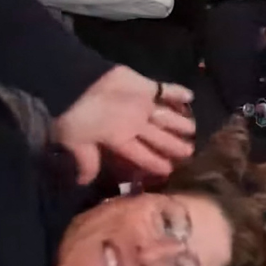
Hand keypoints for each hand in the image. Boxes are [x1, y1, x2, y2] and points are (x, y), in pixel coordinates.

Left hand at [53, 66, 195, 184]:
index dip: (156, 163)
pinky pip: (166, 90)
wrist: (75, 82)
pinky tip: (190, 96)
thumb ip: (85, 161)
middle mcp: (138, 125)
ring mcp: (145, 105)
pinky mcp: (145, 86)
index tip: (169, 170)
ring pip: (168, 118)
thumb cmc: (71, 115)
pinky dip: (178, 92)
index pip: (143, 156)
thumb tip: (84, 183)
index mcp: (122, 140)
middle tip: (190, 152)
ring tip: (193, 130)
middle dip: (176, 146)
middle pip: (160, 138)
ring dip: (181, 124)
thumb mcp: (73, 142)